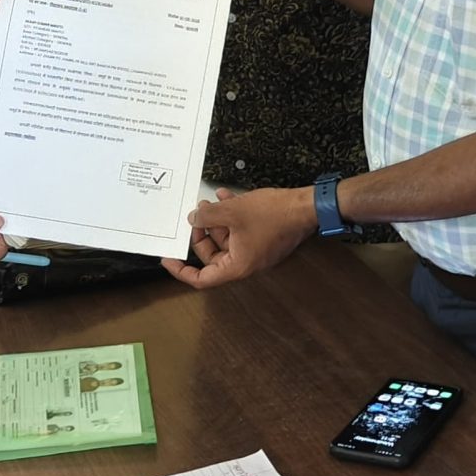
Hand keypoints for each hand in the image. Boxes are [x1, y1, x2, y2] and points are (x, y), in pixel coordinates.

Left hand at [161, 186, 317, 288]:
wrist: (306, 207)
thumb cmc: (275, 215)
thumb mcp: (232, 212)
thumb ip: (208, 216)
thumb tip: (194, 219)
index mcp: (237, 266)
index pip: (202, 279)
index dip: (182, 271)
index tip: (169, 259)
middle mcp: (246, 263)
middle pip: (212, 256)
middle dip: (201, 235)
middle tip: (196, 217)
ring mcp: (255, 251)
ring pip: (226, 240)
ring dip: (216, 221)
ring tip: (209, 202)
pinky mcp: (263, 238)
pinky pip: (239, 231)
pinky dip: (230, 217)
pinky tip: (226, 197)